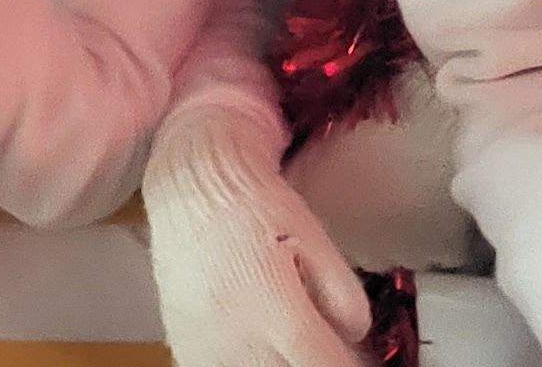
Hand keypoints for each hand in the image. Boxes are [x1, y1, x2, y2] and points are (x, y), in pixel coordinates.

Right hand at [149, 104, 371, 366]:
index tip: (356, 357)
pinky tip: (265, 345)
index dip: (346, 365)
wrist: (191, 192)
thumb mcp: (316, 240)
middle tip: (332, 349)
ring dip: (283, 364)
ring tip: (300, 344)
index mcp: (274, 307)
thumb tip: (356, 336)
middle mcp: (235, 337)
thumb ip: (343, 294)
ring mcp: (204, 349)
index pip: (322, 363)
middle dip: (318, 363)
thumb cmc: (258, 209)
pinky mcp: (185, 350)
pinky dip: (253, 363)